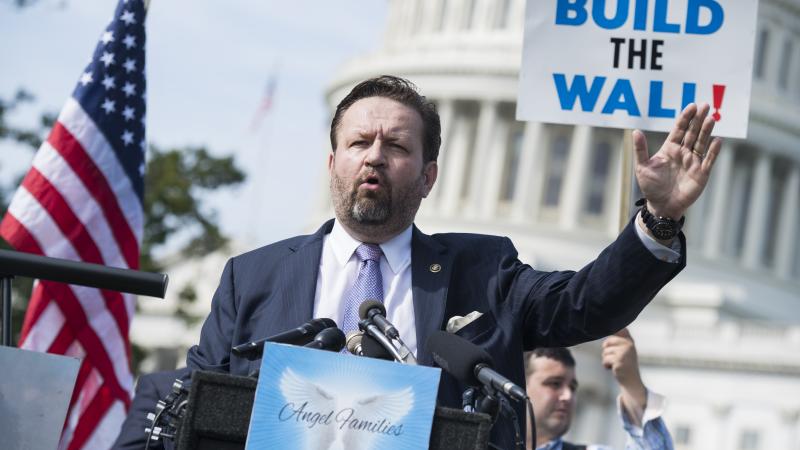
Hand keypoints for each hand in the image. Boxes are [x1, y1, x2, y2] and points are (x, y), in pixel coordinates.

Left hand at [603, 328, 646, 425]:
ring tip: (616, 364)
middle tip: (614, 358)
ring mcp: (624, 353)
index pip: (620, 329)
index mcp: (630, 341)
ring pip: (605, 352)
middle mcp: (629, 345)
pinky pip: (605, 360)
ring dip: (607, 360)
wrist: (631, 381)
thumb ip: (619, 339)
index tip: (607, 326)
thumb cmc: (625, 364)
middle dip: (606, 351)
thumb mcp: (624, 349)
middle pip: (607, 342)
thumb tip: (610, 326)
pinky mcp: (619, 361)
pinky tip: (614, 369)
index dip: (612, 328)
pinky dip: (606, 365)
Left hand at [633, 103, 722, 219]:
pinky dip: (713, 151)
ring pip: (701, 143)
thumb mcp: (642, 167)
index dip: (685, 118)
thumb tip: (635, 131)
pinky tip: (717, 141)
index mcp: (670, 148)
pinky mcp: (701, 173)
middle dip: (698, 119)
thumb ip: (640, 149)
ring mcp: (693, 162)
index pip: (679, 129)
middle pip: (693, 132)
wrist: (661, 205)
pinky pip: (709, 160)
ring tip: (711, 119)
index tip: (691, 106)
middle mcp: (683, 152)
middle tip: (705, 105)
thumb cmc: (651, 186)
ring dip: (706, 131)